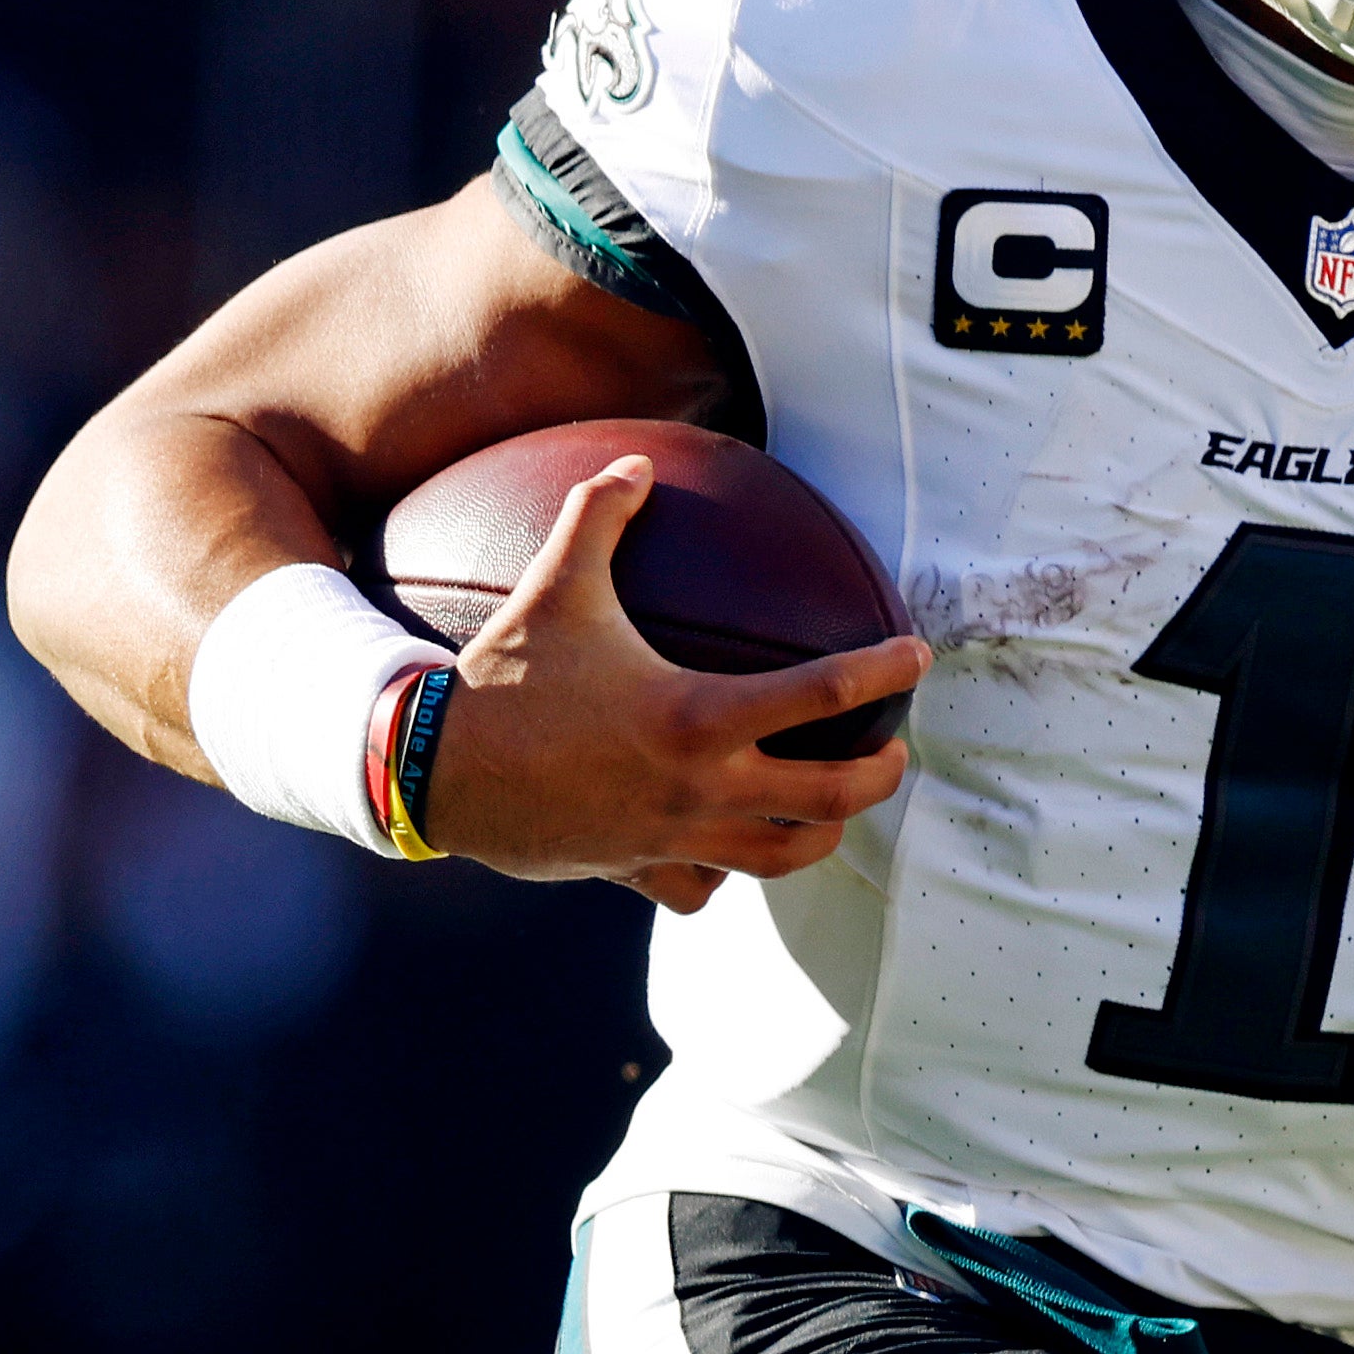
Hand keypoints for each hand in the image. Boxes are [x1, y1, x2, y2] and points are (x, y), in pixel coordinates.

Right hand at [414, 454, 920, 908]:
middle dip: (880, 776)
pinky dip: (726, 873)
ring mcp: (675, 837)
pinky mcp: (638, 869)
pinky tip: (728, 849)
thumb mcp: (556, 586)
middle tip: (891, 751)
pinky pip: (705, 889)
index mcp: (699, 715)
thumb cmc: (505, 677)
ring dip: (821, 833)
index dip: (885, 670)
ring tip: (831, 806)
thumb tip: (636, 465)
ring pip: (785, 859)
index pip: (826, 691)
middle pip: (832, 797)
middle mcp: (701, 786)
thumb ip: (601, 515)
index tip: (917, 658)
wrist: (436, 772)